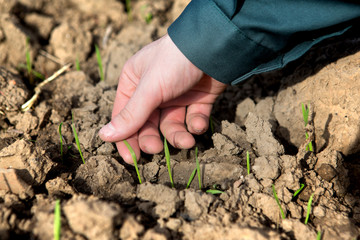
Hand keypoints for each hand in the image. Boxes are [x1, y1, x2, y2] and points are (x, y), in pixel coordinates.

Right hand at [99, 34, 225, 163]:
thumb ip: (131, 115)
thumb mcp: (150, 89)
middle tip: (156, 149)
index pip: (125, 116)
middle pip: (148, 124)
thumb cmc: (174, 62)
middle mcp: (154, 91)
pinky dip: (196, 124)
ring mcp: (176, 96)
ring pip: (172, 125)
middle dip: (153, 138)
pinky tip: (198, 124)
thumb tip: (104, 136)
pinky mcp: (198, 100)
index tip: (131, 159)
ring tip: (187, 141)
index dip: (126, 138)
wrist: (215, 46)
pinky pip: (192, 119)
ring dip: (178, 136)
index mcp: (134, 83)